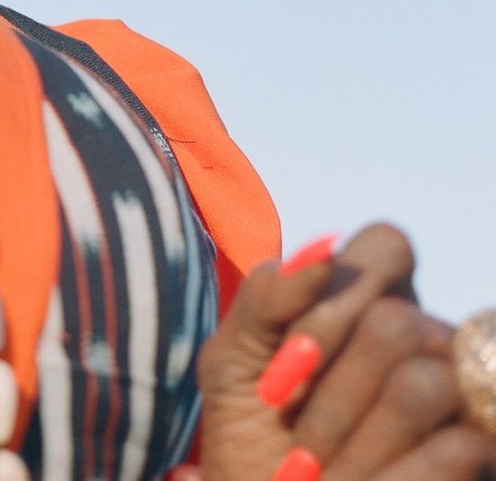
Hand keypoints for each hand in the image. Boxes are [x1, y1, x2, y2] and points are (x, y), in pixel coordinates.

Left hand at [199, 224, 482, 480]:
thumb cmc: (254, 436)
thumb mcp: (234, 364)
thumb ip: (265, 300)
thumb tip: (321, 249)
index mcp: (377, 304)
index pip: (387, 246)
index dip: (332, 298)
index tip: (286, 353)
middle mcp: (435, 344)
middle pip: (395, 323)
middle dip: (323, 383)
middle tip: (287, 422)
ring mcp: (468, 399)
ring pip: (424, 384)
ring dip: (342, 432)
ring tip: (310, 465)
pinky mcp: (482, 456)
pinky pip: (457, 450)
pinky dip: (384, 475)